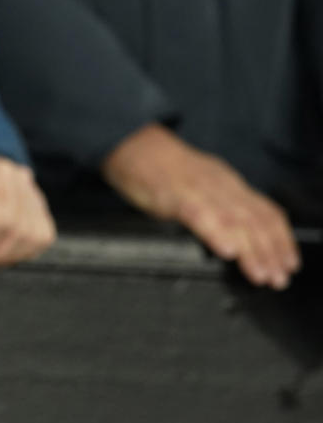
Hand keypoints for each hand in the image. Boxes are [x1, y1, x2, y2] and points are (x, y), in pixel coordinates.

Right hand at [101, 124, 300, 288]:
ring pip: (235, 221)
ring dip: (252, 250)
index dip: (281, 239)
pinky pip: (202, 215)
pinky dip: (218, 234)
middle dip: (271, 251)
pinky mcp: (176, 195)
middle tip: (279, 278)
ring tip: (260, 273)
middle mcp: (221, 185)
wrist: (132, 144)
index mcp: (227, 184)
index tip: (289, 263)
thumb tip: (230, 237)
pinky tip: (227, 251)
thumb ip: (214, 207)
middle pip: (255, 220)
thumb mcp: (197, 185)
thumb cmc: (158, 169)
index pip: (265, 212)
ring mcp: (200, 189)